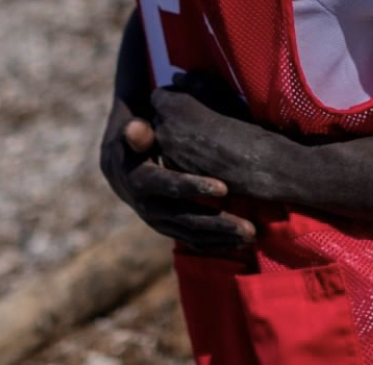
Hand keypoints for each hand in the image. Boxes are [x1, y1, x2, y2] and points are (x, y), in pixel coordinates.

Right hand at [99, 95, 254, 253]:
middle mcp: (148, 206)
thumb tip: (133, 127)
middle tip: (250, 227)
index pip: (168, 185)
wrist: (120, 164)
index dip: (194, 186)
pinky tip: (239, 245)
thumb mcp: (135, 129)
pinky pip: (191, 240)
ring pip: (191, 233)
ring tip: (251, 236)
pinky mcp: (168, 227)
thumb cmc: (138, 136)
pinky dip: (214, 244)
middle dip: (218, 223)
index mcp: (140, 179)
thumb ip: (140, 130)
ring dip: (221, 237)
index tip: (225, 187)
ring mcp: (158, 220)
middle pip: (185, 218)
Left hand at [152, 73, 296, 203]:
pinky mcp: (176, 173)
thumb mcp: (218, 92)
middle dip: (171, 116)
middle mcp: (163, 130)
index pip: (159, 95)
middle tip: (196, 117)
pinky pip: (172, 157)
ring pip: (165, 139)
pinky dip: (182, 153)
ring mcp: (167, 154)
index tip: (189, 99)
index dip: (173, 96)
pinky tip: (203, 153)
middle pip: (159, 117)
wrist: (251, 161)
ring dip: (175, 136)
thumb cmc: (238, 120)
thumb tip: (176, 78)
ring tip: (201, 136)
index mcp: (171, 106)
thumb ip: (193, 82)